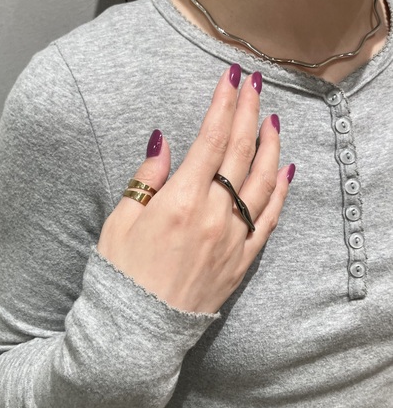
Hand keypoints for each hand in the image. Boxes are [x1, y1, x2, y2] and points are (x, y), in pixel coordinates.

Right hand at [97, 66, 294, 313]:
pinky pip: (269, 219)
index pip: (210, 139)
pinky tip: (287, 170)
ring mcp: (233, 238)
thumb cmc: (122, 275)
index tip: (233, 77)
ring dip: (271, 146)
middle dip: (249, 111)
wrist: (139, 330)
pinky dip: (281, 191)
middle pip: (240, 152)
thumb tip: (163, 142)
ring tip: (273, 119)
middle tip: (256, 82)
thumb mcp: (120, 220)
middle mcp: (214, 215)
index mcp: (181, 200)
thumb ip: (147, 178)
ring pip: (263, 181)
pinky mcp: (242, 259)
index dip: (224, 104)